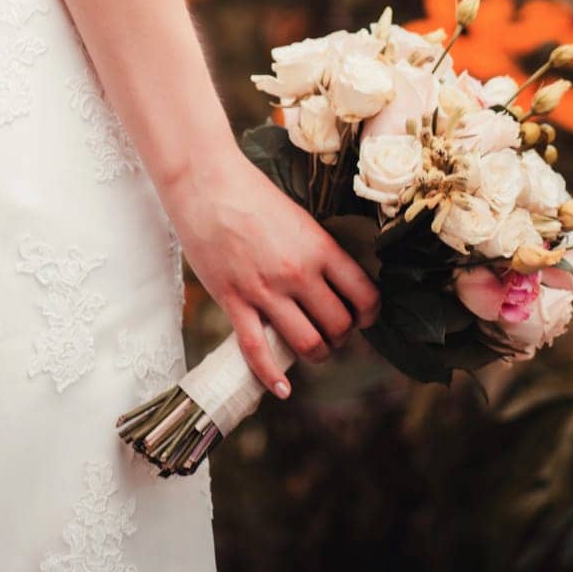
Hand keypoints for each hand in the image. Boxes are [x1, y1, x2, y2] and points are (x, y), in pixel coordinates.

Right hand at [160, 145, 380, 399]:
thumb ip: (316, 250)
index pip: (364, 297)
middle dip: (340, 336)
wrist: (205, 183)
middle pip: (339, 326)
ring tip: (311, 348)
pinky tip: (282, 388)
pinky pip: (257, 351)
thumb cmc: (251, 192)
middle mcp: (298, 273)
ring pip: (307, 344)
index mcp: (320, 248)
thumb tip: (333, 280)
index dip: (368, 315)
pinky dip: (272, 376)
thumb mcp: (298, 216)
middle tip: (332, 331)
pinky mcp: (234, 301)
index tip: (361, 317)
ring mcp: (265, 290)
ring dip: (315, 354)